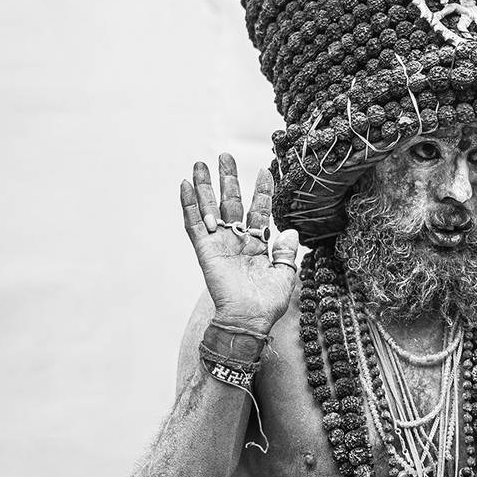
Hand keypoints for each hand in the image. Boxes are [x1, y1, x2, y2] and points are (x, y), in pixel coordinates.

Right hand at [180, 154, 298, 331]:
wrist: (250, 320)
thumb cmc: (269, 303)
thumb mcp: (285, 275)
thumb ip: (287, 252)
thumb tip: (292, 231)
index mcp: (257, 244)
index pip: (259, 210)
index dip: (262, 191)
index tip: (265, 170)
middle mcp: (236, 240)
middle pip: (231, 202)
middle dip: (228, 179)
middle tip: (225, 156)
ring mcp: (219, 244)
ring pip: (210, 208)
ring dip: (204, 186)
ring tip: (200, 163)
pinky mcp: (205, 251)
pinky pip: (194, 224)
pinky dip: (188, 205)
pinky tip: (185, 185)